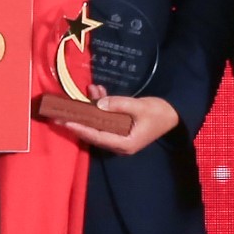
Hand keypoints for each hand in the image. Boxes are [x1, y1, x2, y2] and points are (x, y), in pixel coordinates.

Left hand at [55, 95, 177, 156]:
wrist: (174, 115)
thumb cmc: (159, 113)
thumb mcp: (140, 107)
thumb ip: (119, 105)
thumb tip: (99, 103)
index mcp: (124, 143)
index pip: (97, 137)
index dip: (81, 129)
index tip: (66, 122)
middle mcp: (119, 143)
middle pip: (93, 133)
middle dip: (78, 120)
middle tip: (59, 114)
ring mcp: (119, 137)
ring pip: (99, 124)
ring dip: (92, 108)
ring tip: (89, 90)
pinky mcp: (121, 129)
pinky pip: (106, 119)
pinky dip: (101, 106)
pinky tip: (98, 91)